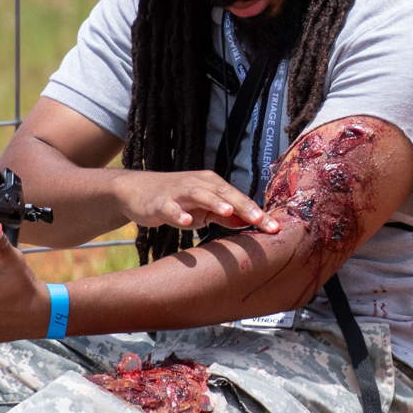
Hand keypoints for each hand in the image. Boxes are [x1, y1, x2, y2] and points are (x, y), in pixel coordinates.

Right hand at [111, 169, 278, 232]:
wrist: (136, 190)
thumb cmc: (175, 199)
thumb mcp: (203, 208)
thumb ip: (224, 216)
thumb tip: (248, 223)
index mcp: (212, 185)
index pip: (239, 199)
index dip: (257, 213)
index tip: (275, 228)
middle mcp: (198, 184)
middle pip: (225, 194)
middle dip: (244, 207)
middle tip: (261, 220)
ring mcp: (178, 192)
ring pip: (199, 195)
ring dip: (214, 203)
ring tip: (228, 212)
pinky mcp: (159, 202)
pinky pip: (170, 208)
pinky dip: (179, 213)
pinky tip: (187, 221)